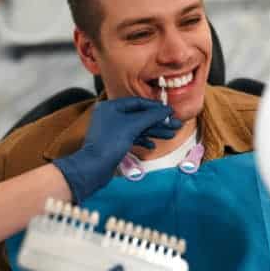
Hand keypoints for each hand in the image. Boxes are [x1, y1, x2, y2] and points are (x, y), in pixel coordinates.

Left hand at [54, 97, 181, 202]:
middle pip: (140, 116)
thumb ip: (151, 116)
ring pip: (138, 128)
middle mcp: (111, 116)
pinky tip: (152, 146)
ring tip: (171, 135)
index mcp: (112, 107)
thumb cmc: (110, 143)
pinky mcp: (114, 143)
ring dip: (154, 131)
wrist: (93, 168)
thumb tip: (167, 110)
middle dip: (158, 121)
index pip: (138, 103)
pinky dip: (143, 140)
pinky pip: (132, 138)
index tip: (170, 111)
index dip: (155, 107)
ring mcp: (113, 130)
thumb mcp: (132, 126)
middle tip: (175, 125)